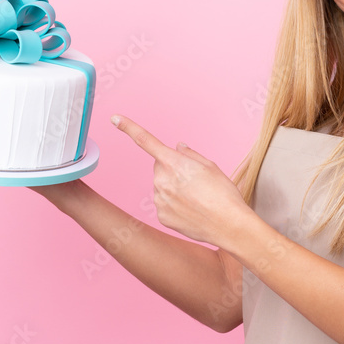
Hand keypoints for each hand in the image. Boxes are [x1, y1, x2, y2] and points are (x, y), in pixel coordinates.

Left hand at [111, 114, 253, 247]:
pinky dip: (174, 206)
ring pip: (162, 187)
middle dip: (172, 169)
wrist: (228, 225)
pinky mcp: (161, 216)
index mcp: (173, 162)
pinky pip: (163, 204)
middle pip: (160, 167)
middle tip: (195, 181)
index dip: (129, 128)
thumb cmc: (223, 194)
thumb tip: (178, 147)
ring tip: (196, 199)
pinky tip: (191, 211)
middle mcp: (161, 180)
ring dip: (174, 189)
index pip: (146, 140)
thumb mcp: (210, 166)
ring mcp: (159, 199)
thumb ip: (190, 154)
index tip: (114, 118)